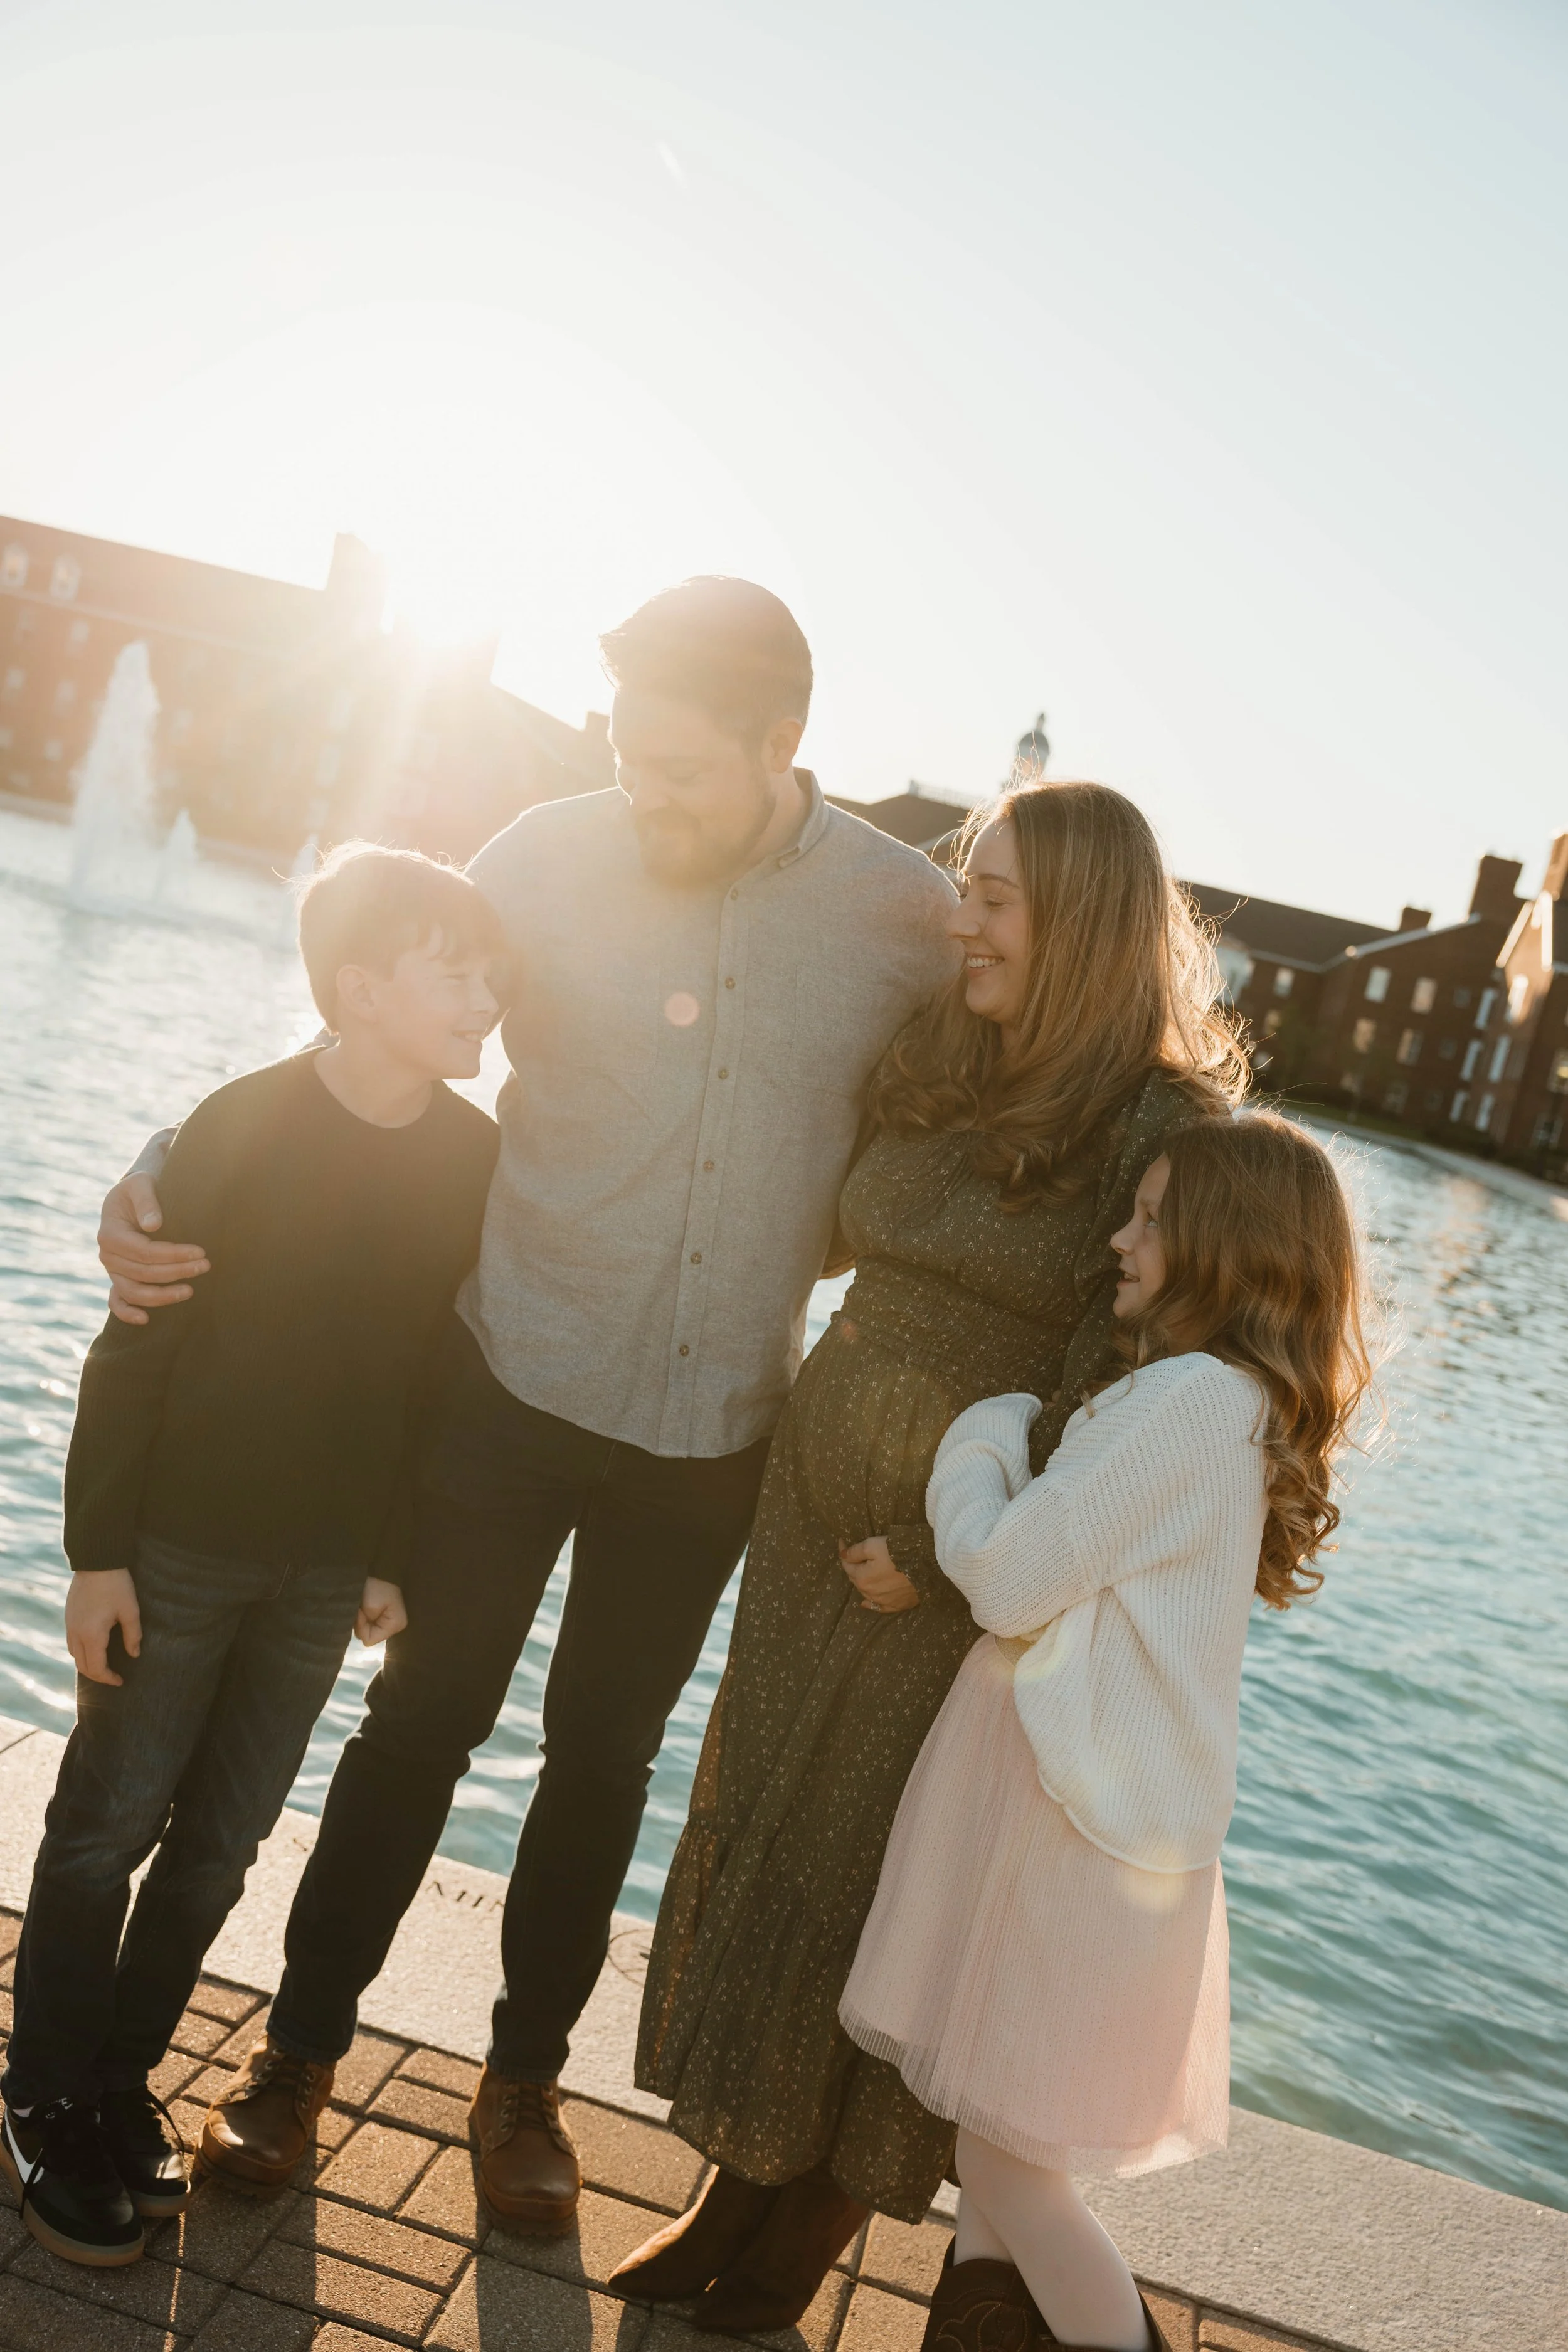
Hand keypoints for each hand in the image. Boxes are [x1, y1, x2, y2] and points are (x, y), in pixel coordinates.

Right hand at [65, 1569, 142, 1685]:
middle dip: (97, 1676)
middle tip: (113, 1677)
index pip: (97, 1668)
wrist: (97, 1561)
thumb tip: (134, 1655)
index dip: (108, 1678)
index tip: (121, 1681)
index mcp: (91, 1634)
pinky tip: (95, 1647)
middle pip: (82, 1666)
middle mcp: (76, 1633)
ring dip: (88, 1664)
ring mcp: (69, 1624)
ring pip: (74, 1655)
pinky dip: (82, 1651)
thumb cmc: (117, 1585)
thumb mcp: (130, 1610)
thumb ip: (133, 1635)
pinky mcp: (68, 1616)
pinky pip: (72, 1642)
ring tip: (104, 1664)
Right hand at [99, 1174, 208, 1325]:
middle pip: (143, 1273)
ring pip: (134, 1292)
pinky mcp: (118, 1278)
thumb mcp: (141, 1184)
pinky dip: (127, 1313)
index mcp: (110, 1234)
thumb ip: (146, 1201)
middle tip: (206, 1266)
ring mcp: (112, 1270)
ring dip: (162, 1296)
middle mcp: (107, 1256)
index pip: (145, 1252)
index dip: (173, 1255)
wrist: (130, 1198)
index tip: (200, 1251)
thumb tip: (154, 1224)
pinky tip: (145, 1320)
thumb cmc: (139, 1189)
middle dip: (177, 1272)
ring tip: (190, 1291)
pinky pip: (117, 1301)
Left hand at [356, 1579, 407, 1645]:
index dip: (361, 1627)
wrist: (381, 1571)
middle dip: (361, 1623)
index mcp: (395, 1626)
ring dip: (362, 1619)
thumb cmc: (377, 1588)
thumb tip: (358, 1635)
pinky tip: (365, 1607)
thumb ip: (363, 1627)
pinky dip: (364, 1616)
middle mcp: (394, 1628)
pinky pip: (370, 1624)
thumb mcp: (369, 1608)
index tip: (361, 1612)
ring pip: (368, 1630)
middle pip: (369, 1636)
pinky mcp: (384, 1617)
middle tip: (362, 1608)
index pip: (369, 1640)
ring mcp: (389, 1622)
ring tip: (363, 1606)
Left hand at [838, 1536, 920, 1614]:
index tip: (842, 1541)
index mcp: (862, 1578)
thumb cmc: (898, 1552)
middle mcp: (870, 1592)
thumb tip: (842, 1555)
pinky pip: (879, 1607)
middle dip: (852, 1566)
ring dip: (861, 1582)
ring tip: (861, 1572)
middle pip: (855, 1578)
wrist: (925, 1566)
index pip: (847, 1564)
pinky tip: (865, 1603)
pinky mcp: (897, 1605)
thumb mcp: (873, 1545)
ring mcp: (883, 1601)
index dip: (843, 1552)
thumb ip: (855, 1551)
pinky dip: (871, 1604)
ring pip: (865, 1592)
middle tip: (854, 1555)